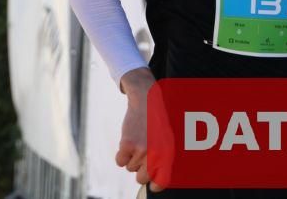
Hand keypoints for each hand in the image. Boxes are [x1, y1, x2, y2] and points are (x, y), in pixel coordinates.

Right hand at [117, 68, 163, 191]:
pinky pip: (120, 161)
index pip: (161, 181)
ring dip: (131, 159)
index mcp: (167, 155)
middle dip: (139, 171)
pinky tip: (128, 142)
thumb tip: (155, 180)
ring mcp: (140, 150)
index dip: (154, 185)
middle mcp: (155, 155)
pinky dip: (121, 155)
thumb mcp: (166, 141)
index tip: (152, 184)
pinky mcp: (127, 144)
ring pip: (130, 168)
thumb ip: (162, 160)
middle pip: (141, 178)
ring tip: (137, 142)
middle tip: (141, 158)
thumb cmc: (157, 122)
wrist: (146, 101)